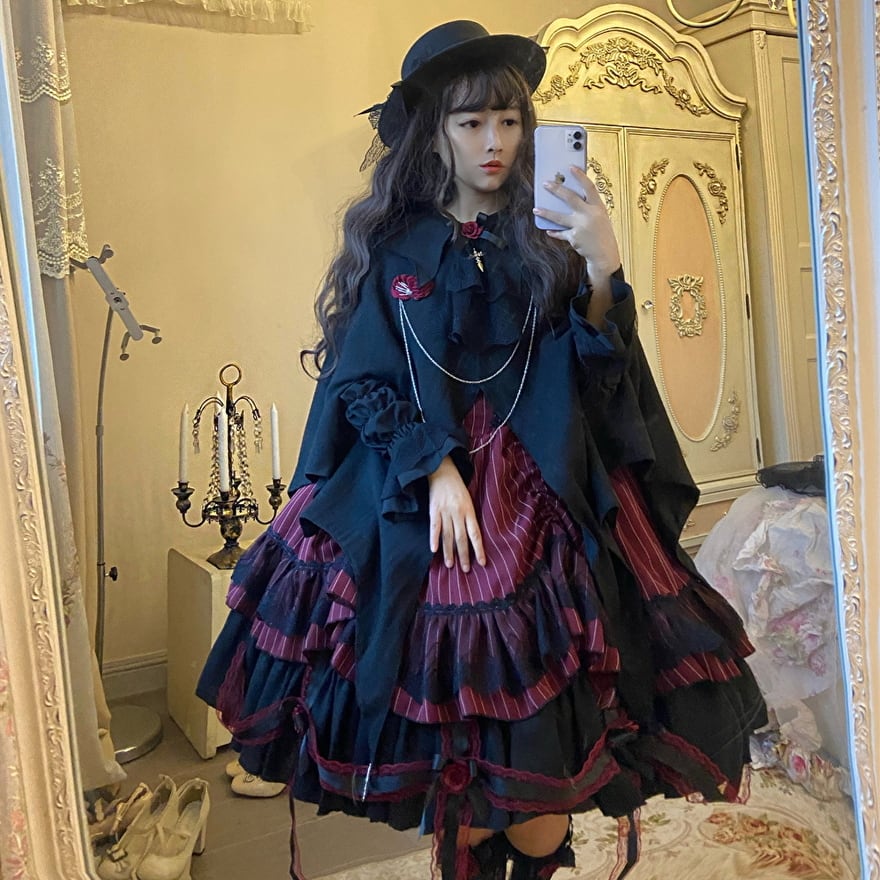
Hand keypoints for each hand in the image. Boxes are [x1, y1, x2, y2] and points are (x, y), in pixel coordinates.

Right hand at [427, 456, 485, 572]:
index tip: (482, 563)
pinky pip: (434, 526)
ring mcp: (445, 511)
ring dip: (449, 551)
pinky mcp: (433, 509)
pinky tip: (434, 550)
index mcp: (469, 510)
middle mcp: (458, 512)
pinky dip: (434, 538)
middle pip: (462, 538)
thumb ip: (469, 517)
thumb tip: (472, 537)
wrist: (443, 470)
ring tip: (450, 565)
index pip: (476, 534)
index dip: (479, 549)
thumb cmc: (457, 487)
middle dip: (464, 555)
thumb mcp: (468, 500)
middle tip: (465, 570)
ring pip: (448, 535)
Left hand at [533, 168, 620, 280]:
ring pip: (559, 217)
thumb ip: (588, 208)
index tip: (571, 167)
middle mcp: (589, 215)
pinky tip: (548, 230)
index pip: (589, 187)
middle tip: (546, 184)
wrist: (605, 255)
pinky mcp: (574, 237)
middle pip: (570, 198)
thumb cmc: (602, 234)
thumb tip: (568, 199)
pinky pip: (560, 233)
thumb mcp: (600, 217)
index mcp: (598, 207)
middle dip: (556, 190)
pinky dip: (555, 232)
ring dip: (546, 212)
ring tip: (536, 209)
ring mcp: (581, 226)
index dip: (580, 176)